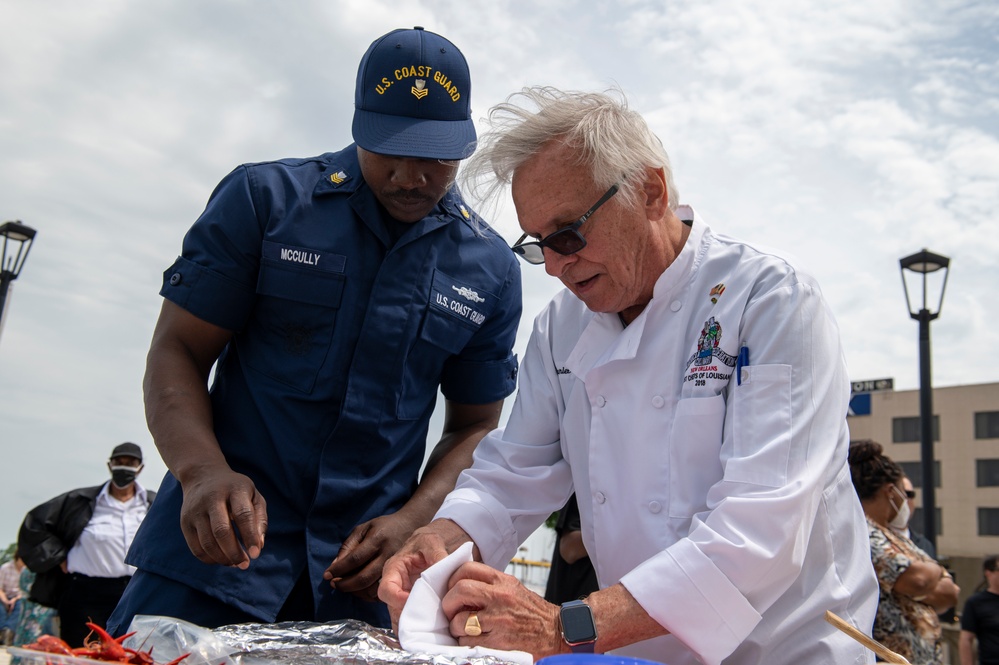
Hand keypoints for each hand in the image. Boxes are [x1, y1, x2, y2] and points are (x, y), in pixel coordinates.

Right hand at [178, 463, 266, 568]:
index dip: (250, 536)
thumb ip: (259, 519)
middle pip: (221, 531)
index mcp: (234, 489)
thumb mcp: (253, 495)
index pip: (243, 515)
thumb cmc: (235, 490)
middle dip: (234, 552)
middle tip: (245, 564)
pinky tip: (221, 560)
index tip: (256, 554)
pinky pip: (196, 548)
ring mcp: (195, 510)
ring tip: (235, 563)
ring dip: (222, 559)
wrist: (203, 476)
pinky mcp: (185, 522)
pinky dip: (210, 559)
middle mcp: (212, 498)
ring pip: (207, 543)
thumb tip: (258, 546)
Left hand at [323, 511, 421, 601]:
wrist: (410, 526)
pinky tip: (359, 590)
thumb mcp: (363, 529)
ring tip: (346, 587)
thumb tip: (335, 567)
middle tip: (334, 584)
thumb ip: (348, 546)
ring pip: (373, 588)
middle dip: (345, 585)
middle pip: (364, 577)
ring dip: (355, 592)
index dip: (339, 569)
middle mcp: (387, 554)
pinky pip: (382, 592)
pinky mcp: (399, 575)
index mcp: (377, 540)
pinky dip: (367, 595)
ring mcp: (395, 567)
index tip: (327, 575)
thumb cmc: (382, 527)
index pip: (355, 559)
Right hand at [378, 521, 465, 631]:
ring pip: (400, 618)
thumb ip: (438, 556)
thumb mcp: (433, 543)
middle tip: (427, 622)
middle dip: (407, 618)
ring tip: (430, 630)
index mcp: (393, 569)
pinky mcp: (410, 603)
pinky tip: (432, 630)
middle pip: (392, 609)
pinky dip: (418, 627)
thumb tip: (444, 571)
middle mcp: (394, 585)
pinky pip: (410, 619)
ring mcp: (401, 596)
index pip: (386, 589)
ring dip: (413, 626)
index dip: (398, 599)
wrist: (431, 544)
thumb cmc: (428, 542)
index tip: (416, 603)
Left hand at [443, 562, 560, 657]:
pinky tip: (473, 640)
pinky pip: (468, 640)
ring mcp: (499, 619)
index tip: (452, 589)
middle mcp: (500, 597)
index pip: (467, 569)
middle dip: (448, 603)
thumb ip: (491, 585)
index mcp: (503, 581)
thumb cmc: (534, 612)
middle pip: (459, 590)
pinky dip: (465, 641)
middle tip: (451, 611)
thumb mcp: (514, 589)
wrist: (558, 631)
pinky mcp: (498, 641)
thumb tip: (461, 587)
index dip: (452, 579)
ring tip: (462, 629)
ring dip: (455, 626)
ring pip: (459, 619)